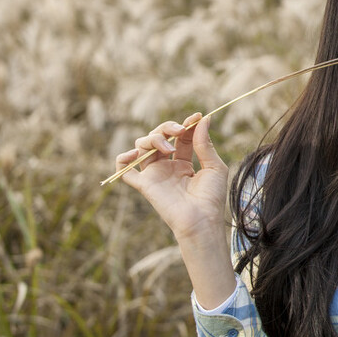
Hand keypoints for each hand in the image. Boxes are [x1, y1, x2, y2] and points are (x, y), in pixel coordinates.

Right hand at [115, 113, 228, 243]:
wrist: (202, 219)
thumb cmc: (211, 197)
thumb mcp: (214, 166)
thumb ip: (205, 144)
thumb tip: (203, 120)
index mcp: (184, 162)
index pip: (180, 137)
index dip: (186, 125)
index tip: (196, 117)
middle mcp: (167, 166)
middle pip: (158, 137)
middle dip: (167, 127)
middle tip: (180, 129)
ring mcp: (154, 174)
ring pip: (142, 146)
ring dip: (153, 139)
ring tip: (168, 148)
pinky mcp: (145, 184)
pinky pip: (124, 170)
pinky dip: (123, 159)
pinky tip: (133, 155)